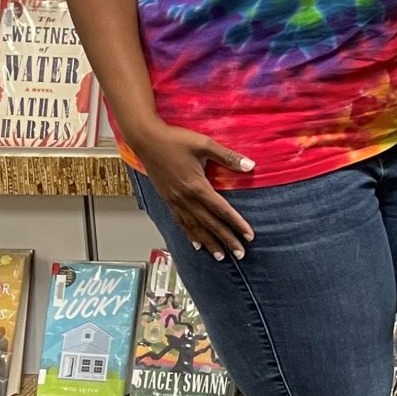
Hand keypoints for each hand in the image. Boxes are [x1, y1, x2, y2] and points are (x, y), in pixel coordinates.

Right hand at [128, 123, 255, 260]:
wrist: (145, 139)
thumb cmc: (175, 140)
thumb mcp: (204, 144)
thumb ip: (228, 157)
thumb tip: (251, 165)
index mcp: (196, 186)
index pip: (222, 210)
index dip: (237, 224)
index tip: (249, 236)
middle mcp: (185, 198)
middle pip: (210, 224)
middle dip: (226, 240)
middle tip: (240, 254)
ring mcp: (174, 201)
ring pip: (194, 227)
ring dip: (209, 242)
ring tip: (220, 256)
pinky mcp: (167, 199)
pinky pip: (180, 222)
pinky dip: (190, 235)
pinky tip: (196, 244)